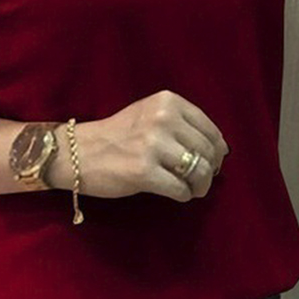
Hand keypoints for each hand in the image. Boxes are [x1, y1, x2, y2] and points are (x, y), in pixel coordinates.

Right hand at [48, 89, 229, 201]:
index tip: (211, 163)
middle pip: (208, 153)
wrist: (77, 152)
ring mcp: (153, 145)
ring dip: (199, 186)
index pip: (210, 130)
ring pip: (199, 171)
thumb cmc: (118, 135)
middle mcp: (163, 118)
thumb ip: (182, 125)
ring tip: (190, 189)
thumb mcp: (150, 114)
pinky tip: (175, 193)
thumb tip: (220, 151)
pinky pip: (181, 190)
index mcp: (168, 101)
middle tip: (199, 181)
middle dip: (209, 172)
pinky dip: (184, 196)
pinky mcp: (144, 172)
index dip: (216, 152)